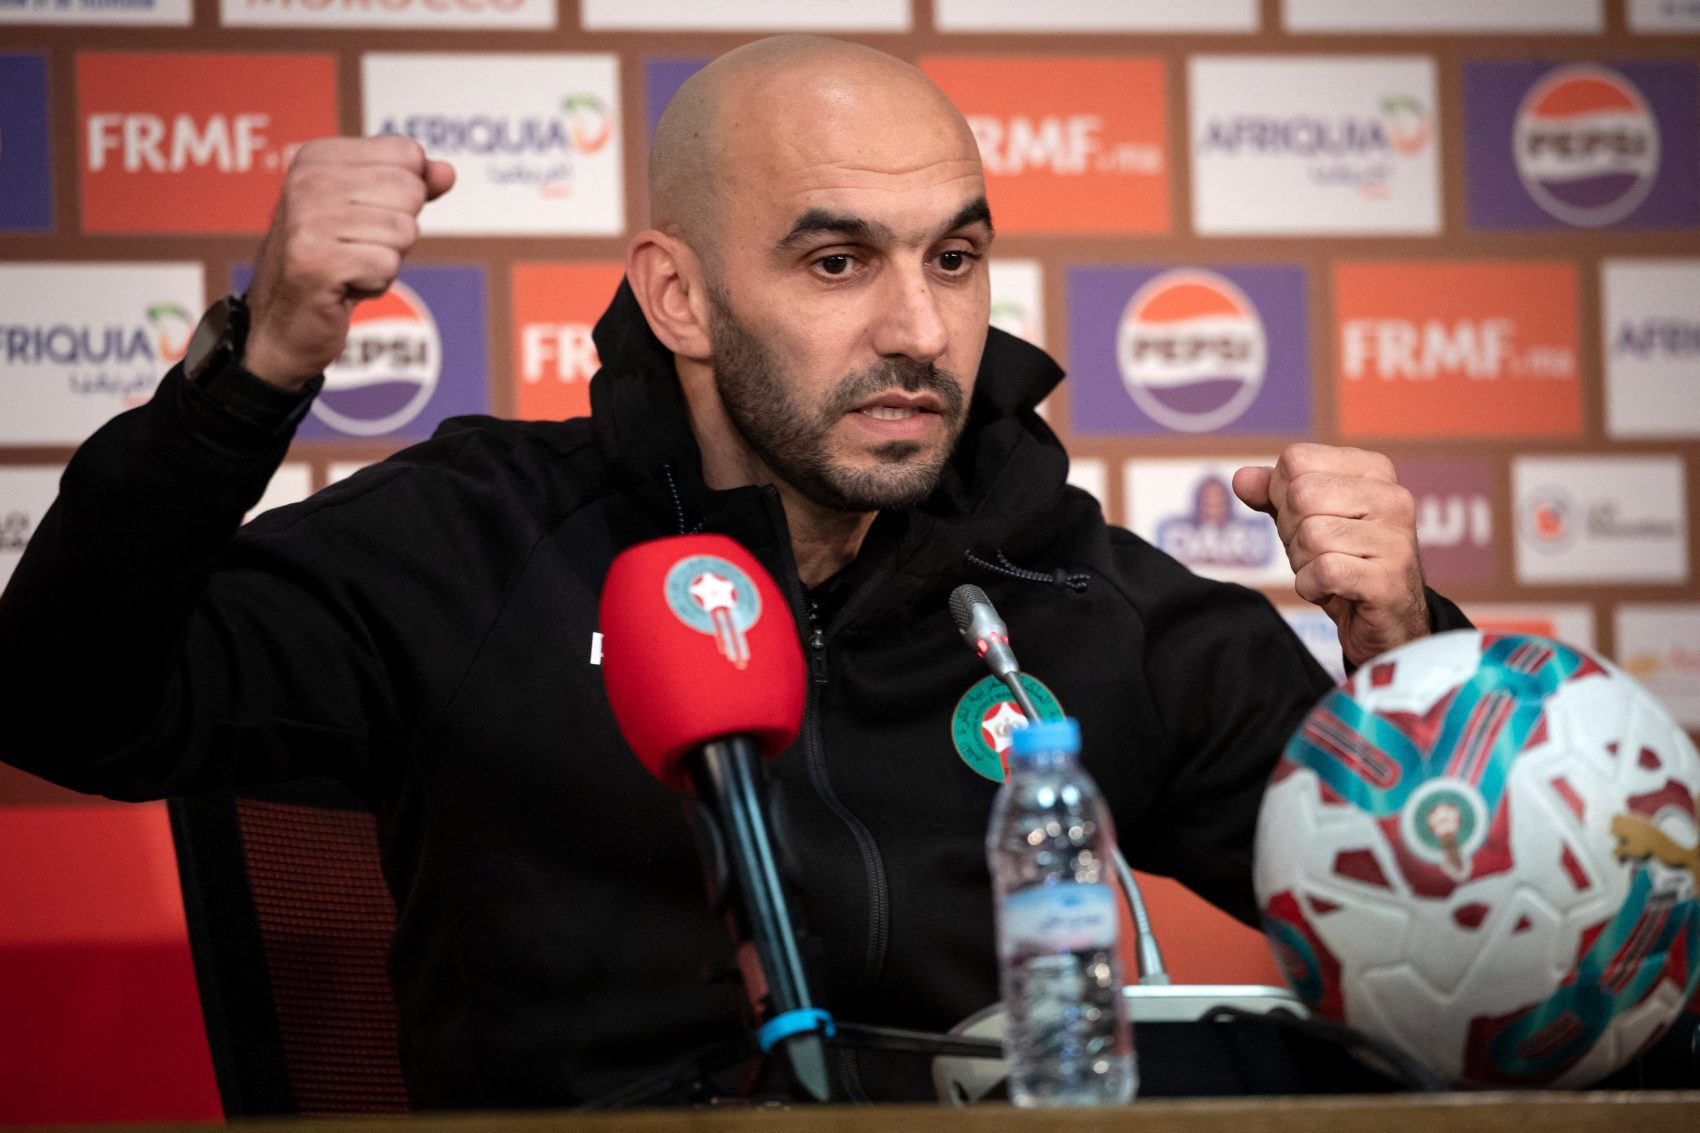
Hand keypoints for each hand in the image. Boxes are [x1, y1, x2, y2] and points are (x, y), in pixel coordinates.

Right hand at [243, 136, 454, 389]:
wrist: (285, 321)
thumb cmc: (333, 263)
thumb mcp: (372, 213)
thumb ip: (411, 186)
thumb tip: (447, 172)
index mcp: (318, 158)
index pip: (406, 153)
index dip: (406, 195)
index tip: (368, 216)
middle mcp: (307, 180)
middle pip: (409, 191)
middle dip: (399, 230)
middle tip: (359, 247)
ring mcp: (308, 220)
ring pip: (403, 231)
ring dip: (387, 260)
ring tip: (349, 267)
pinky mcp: (316, 262)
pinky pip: (388, 266)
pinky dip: (376, 285)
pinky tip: (343, 286)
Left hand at [1232, 443, 1427, 668]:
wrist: (1386, 621)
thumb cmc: (1344, 562)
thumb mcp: (1304, 520)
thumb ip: (1273, 495)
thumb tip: (1241, 478)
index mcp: (1373, 470)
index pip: (1297, 459)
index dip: (1281, 495)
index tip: (1307, 520)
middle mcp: (1391, 497)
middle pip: (1301, 495)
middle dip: (1291, 531)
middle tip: (1317, 552)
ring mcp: (1395, 538)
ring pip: (1310, 534)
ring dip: (1303, 563)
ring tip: (1329, 572)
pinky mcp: (1386, 579)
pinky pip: (1323, 571)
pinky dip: (1312, 587)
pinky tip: (1333, 591)